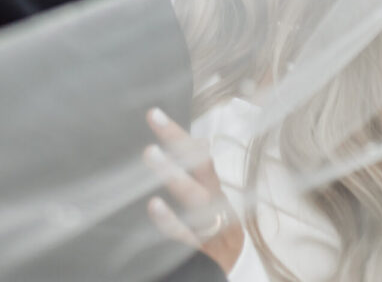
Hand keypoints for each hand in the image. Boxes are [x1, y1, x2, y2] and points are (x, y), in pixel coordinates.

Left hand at [143, 108, 243, 274]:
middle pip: (200, 171)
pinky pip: (187, 235)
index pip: (200, 158)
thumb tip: (199, 142)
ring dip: (174, 175)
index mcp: (217, 194)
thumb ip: (203, 177)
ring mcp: (214, 230)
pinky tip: (154, 206)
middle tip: (154, 120)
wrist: (230, 275)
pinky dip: (171, 221)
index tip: (154, 115)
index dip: (179, 136)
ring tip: (151, 153)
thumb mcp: (214, 205)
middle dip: (178, 145)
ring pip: (196, 199)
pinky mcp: (205, 253)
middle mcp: (218, 208)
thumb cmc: (217, 236)